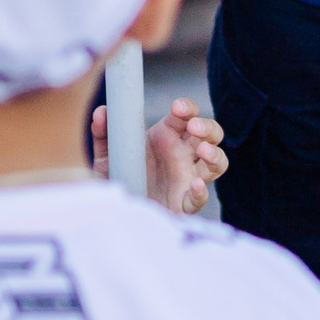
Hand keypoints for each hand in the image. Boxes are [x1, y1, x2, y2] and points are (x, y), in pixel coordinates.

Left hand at [91, 97, 227, 214]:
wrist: (112, 211)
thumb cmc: (117, 176)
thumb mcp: (106, 154)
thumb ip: (105, 132)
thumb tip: (102, 112)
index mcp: (167, 136)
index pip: (187, 115)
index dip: (188, 108)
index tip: (177, 108)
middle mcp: (182, 155)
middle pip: (211, 135)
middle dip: (208, 127)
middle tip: (194, 127)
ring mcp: (186, 178)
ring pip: (217, 163)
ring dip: (214, 155)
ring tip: (202, 152)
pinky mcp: (183, 203)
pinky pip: (200, 197)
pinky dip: (201, 191)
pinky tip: (193, 185)